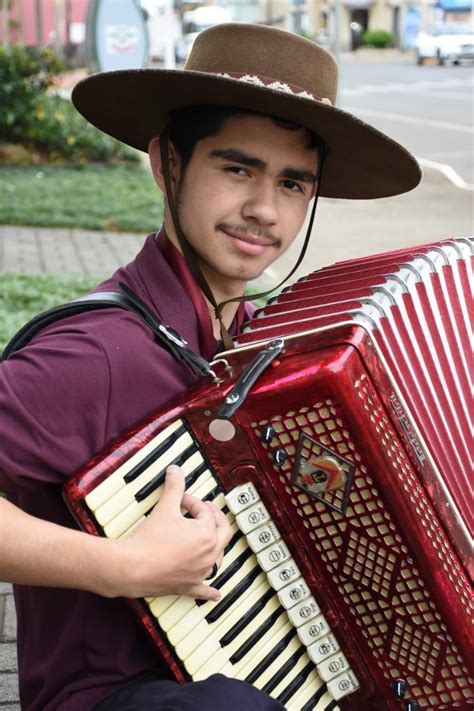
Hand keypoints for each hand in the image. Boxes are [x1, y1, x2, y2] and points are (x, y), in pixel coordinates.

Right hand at [106, 465, 232, 600]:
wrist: (132, 567)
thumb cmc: (150, 539)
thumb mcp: (165, 508)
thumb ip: (174, 487)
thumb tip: (176, 470)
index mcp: (207, 534)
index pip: (205, 511)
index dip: (193, 501)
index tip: (181, 499)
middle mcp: (209, 554)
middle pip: (223, 533)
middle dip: (215, 518)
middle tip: (204, 510)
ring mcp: (201, 573)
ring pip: (218, 558)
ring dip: (217, 547)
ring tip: (211, 539)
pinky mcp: (189, 587)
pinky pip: (204, 590)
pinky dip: (210, 591)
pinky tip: (216, 593)